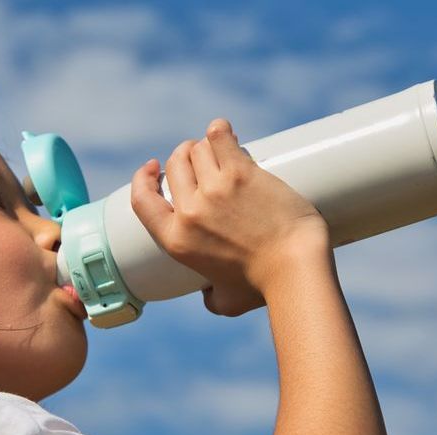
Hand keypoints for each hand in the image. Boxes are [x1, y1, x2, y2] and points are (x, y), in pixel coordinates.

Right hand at [130, 118, 328, 316]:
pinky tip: (226, 131)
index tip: (153, 168)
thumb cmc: (264, 288)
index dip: (143, 179)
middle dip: (184, 156)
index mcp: (176, 240)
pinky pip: (220, 137)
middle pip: (175, 165)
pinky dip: (220, 130)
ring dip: (208, 146)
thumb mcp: (225, 302)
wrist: (295, 269)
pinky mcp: (241, 173)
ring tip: (224, 150)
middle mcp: (190, 212)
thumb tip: (208, 295)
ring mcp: (215, 190)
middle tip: (202, 158)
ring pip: (198, 149)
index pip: (141, 199)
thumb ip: (210, 298)